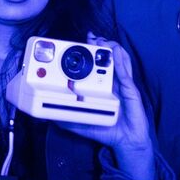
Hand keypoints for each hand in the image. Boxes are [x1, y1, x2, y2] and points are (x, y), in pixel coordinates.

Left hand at [57, 33, 155, 179]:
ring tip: (102, 42)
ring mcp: (123, 85)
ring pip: (120, 60)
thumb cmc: (107, 128)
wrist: (126, 140)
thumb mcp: (82, 123)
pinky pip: (126, 74)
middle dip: (100, 44)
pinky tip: (116, 55)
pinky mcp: (131, 91)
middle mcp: (113, 81)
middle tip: (91, 38)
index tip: (82, 41)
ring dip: (112, 48)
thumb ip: (66, 119)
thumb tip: (48, 117)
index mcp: (103, 85)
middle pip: (109, 57)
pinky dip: (121, 62)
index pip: (97, 64)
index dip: (91, 51)